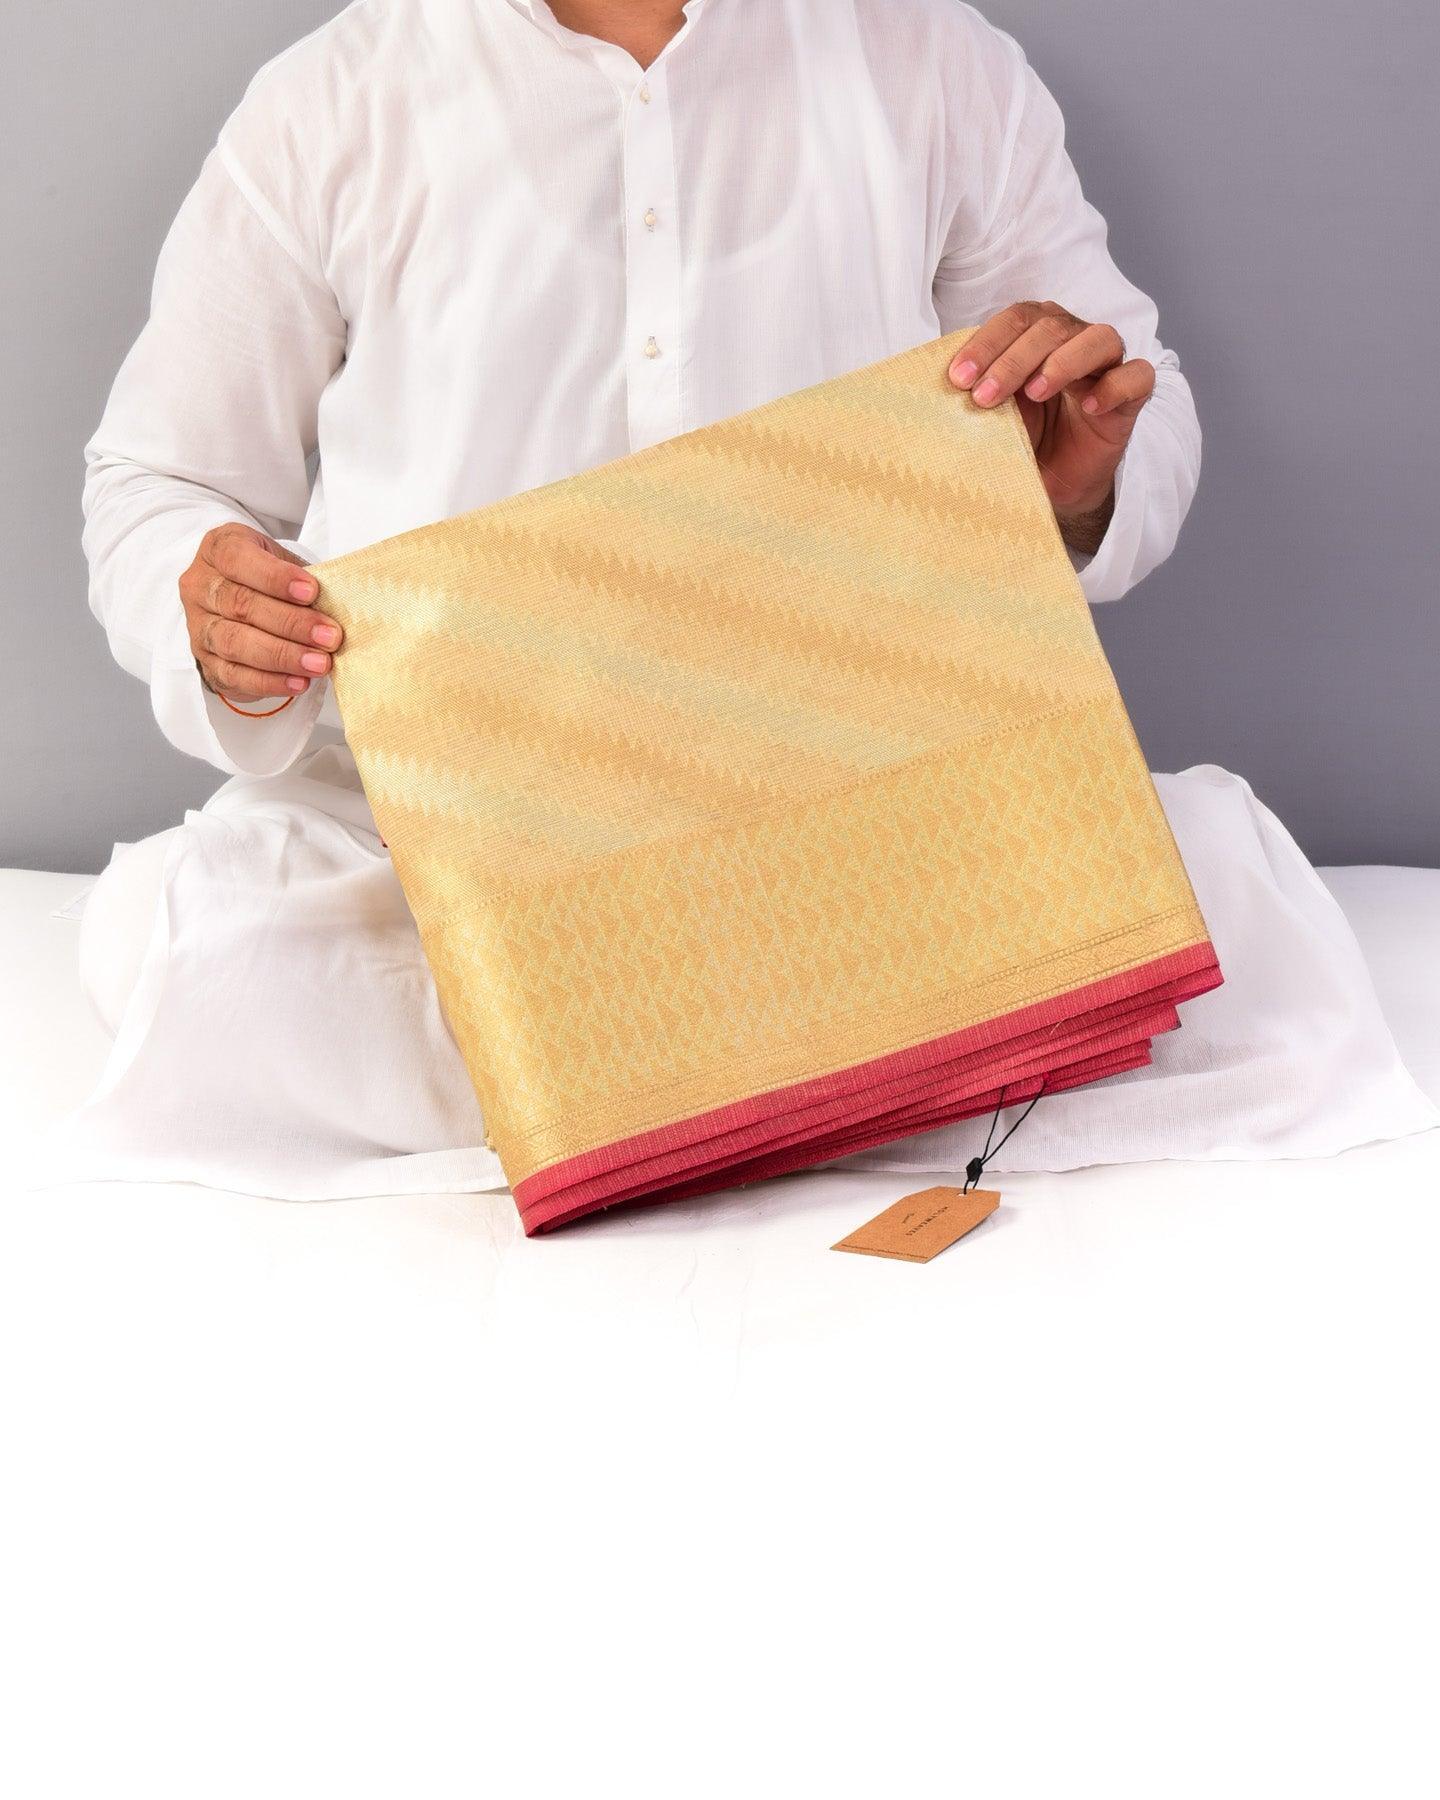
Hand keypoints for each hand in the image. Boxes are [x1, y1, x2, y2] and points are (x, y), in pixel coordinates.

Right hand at [181, 523, 340, 701]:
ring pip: (235, 642)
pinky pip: (234, 676)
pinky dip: (269, 682)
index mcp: (217, 550)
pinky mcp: (206, 662)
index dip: (275, 577)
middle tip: (329, 637)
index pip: (237, 559)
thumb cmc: (267, 579)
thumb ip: (303, 579)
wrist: (238, 605)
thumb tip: (339, 603)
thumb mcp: (283, 564)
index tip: (312, 592)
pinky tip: (299, 683)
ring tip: (320, 663)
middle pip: (240, 604)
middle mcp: (200, 587)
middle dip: (291, 623)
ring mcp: (198, 627)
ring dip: (283, 656)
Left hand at [948, 301, 1154, 544]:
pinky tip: (1089, 405)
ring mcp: (1106, 366)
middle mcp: (1073, 341)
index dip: (987, 342)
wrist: (1056, 482)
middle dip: (1012, 360)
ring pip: (1097, 338)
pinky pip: (1137, 376)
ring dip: (1061, 362)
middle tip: (983, 397)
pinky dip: (1114, 385)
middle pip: (1050, 326)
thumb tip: (934, 389)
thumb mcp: (993, 417)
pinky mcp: (1131, 396)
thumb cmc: (1024, 440)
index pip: (1016, 319)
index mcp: (1038, 337)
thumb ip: (977, 392)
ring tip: (1034, 393)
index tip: (958, 378)